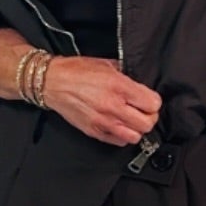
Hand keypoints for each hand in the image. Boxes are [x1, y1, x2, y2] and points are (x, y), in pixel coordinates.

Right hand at [42, 55, 162, 146]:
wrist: (52, 82)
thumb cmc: (76, 71)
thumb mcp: (107, 64)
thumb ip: (126, 76)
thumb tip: (140, 85)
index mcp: (119, 86)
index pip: (153, 104)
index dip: (154, 102)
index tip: (149, 100)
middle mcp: (113, 106)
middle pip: (147, 123)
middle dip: (149, 117)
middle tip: (144, 112)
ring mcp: (103, 121)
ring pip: (135, 137)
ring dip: (136, 129)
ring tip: (132, 120)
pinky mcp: (94, 131)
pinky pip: (118, 142)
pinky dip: (122, 136)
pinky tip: (119, 126)